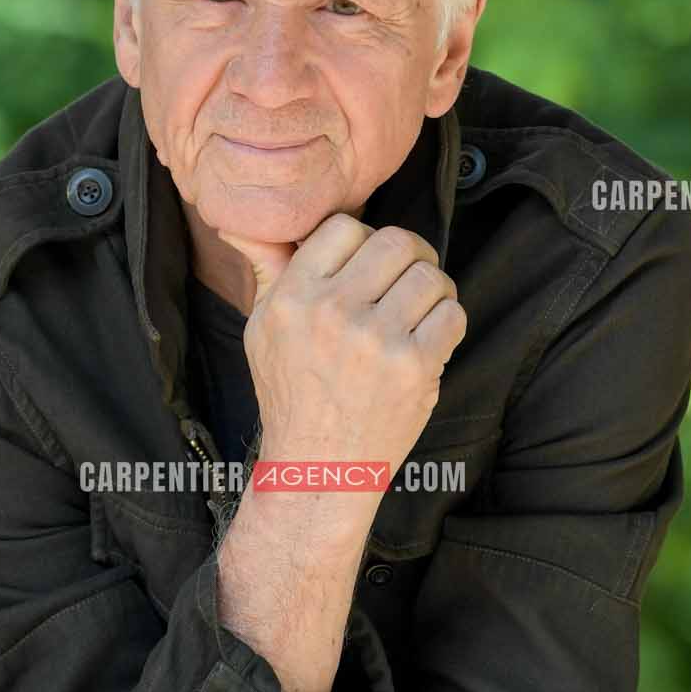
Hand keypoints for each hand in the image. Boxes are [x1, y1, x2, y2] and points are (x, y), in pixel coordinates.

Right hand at [219, 214, 466, 479]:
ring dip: (434, 290)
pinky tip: (429, 341)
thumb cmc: (292, 396)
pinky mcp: (414, 367)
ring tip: (420, 312)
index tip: (367, 266)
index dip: (363, 241)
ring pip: (430, 276)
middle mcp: (332, 313)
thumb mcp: (261, 331)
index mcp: (292, 298)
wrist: (319, 469)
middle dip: (410, 257)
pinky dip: (447, 323)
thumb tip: (239, 222)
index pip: (344, 227)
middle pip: (396, 241)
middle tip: (406, 281)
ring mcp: (375, 340)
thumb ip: (267, 272)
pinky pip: (452, 315)